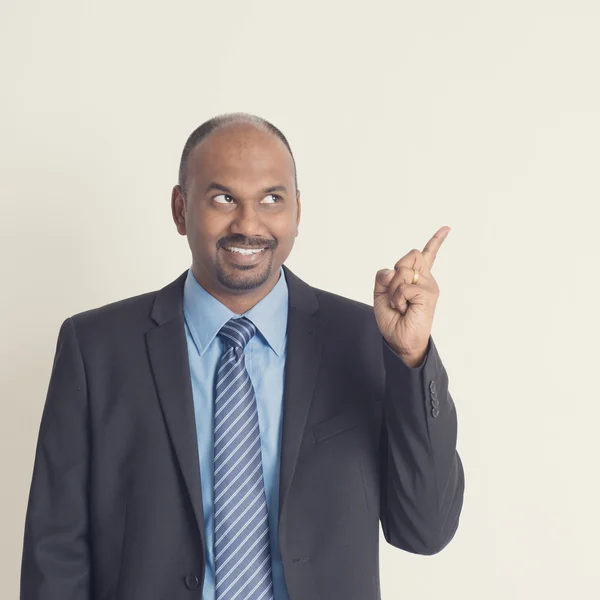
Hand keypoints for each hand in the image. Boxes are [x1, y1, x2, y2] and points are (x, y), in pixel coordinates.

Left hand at [374, 226, 450, 362]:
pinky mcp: (429, 294)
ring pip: (403, 270)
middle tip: (395, 294)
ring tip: (400, 304)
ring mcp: (429, 285)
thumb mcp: (380, 295)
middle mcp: (426, 279)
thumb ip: (382, 278)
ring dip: (393, 289)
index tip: (447, 228)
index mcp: (416, 278)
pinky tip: (404, 308)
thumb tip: (392, 270)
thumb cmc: (393, 319)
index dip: (436, 241)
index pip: (427, 255)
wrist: (399, 340)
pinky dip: (397, 298)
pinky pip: (404, 287)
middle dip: (395, 273)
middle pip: (409, 256)